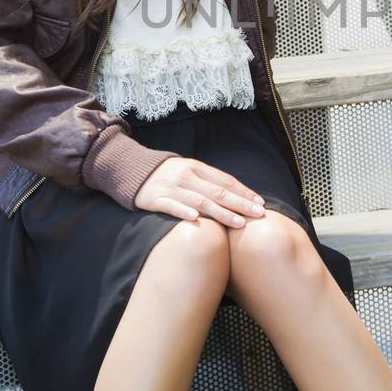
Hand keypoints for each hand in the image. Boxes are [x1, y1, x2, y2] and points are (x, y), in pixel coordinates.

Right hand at [134, 154, 266, 225]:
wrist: (131, 169)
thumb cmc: (167, 174)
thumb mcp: (189, 171)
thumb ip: (209, 181)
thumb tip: (238, 194)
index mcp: (196, 167)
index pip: (225, 180)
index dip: (243, 192)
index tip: (260, 203)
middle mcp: (186, 176)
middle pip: (217, 191)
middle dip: (240, 204)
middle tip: (258, 214)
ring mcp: (170, 187)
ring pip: (199, 201)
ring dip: (221, 212)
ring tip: (238, 222)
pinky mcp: (155, 199)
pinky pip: (171, 206)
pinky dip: (183, 212)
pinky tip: (196, 219)